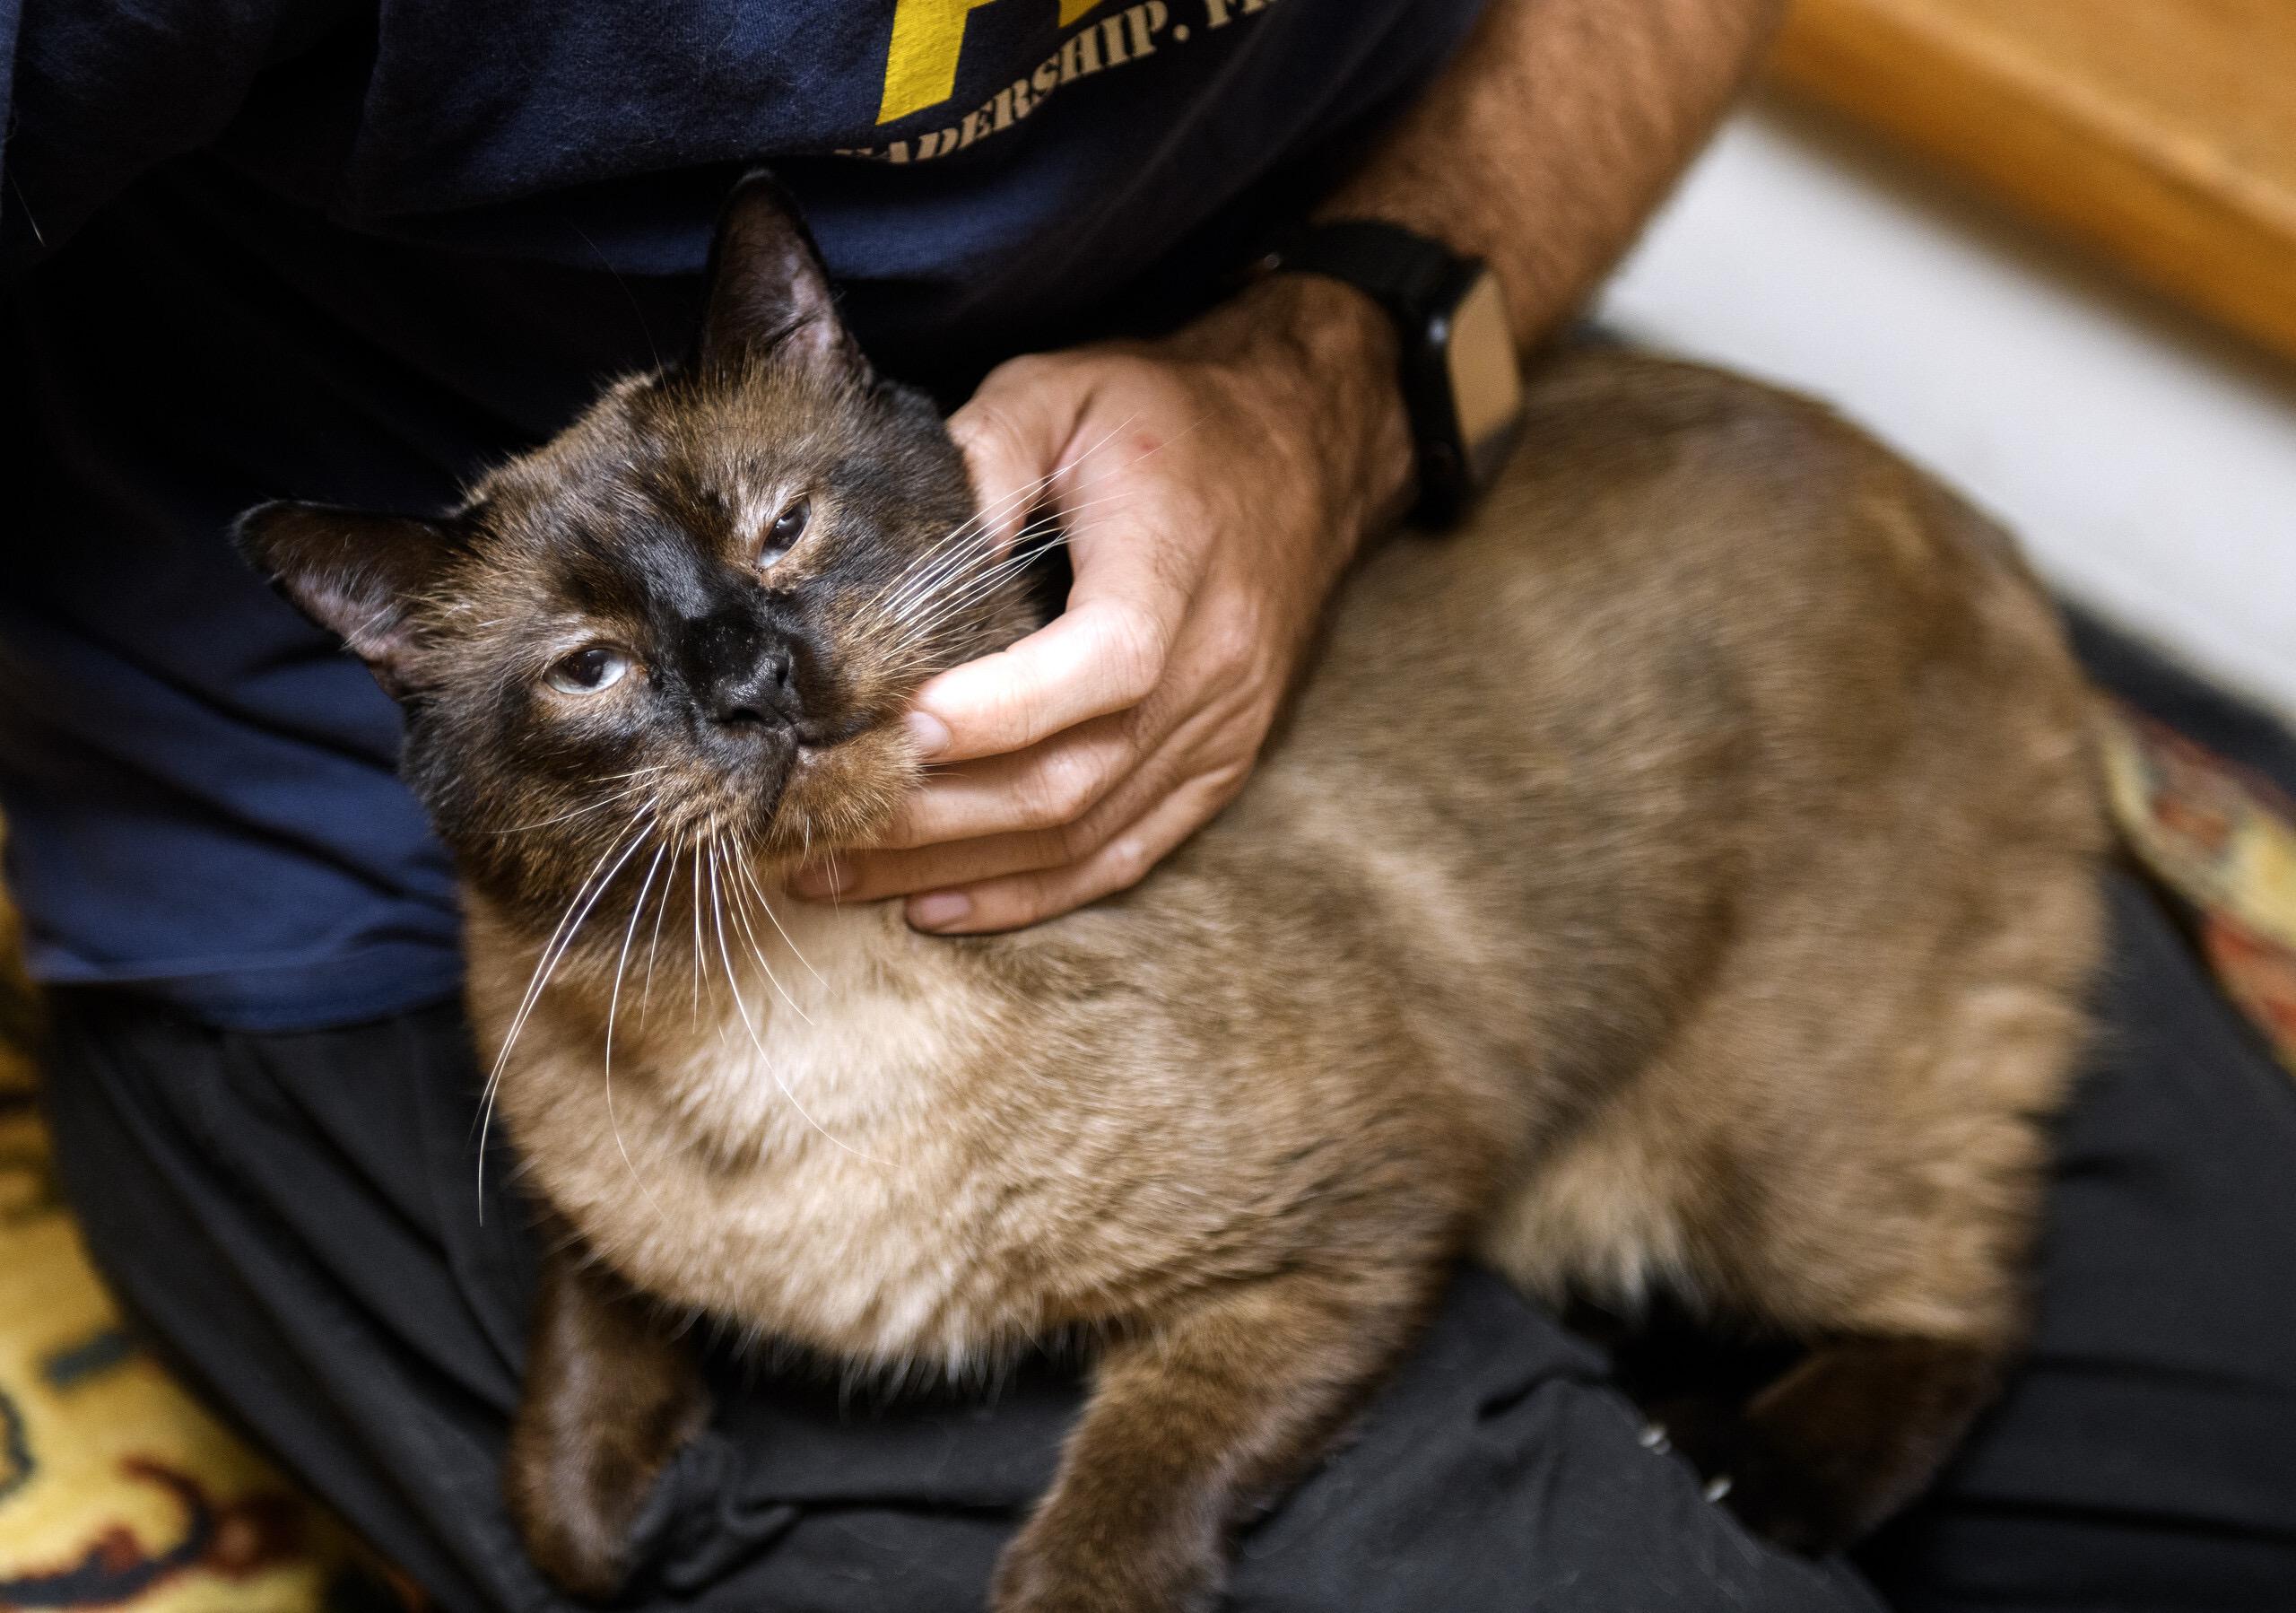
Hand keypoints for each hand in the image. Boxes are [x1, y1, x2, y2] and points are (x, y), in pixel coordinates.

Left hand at [793, 275, 1413, 930]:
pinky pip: (1122, 857)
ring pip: (1081, 833)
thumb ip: (981, 451)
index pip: (1102, 664)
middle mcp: (1209, 669)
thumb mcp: (1066, 392)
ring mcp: (1219, 732)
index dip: (1001, 710)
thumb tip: (891, 550)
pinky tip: (935, 904)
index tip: (896, 726)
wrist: (1304, 451)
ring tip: (835, 871)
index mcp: (1175, 567)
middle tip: (814, 816)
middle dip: (932, 813)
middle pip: (1072, 778)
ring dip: (952, 866)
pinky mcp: (1216, 768)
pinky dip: (1026, 894)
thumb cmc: (1171, 421)